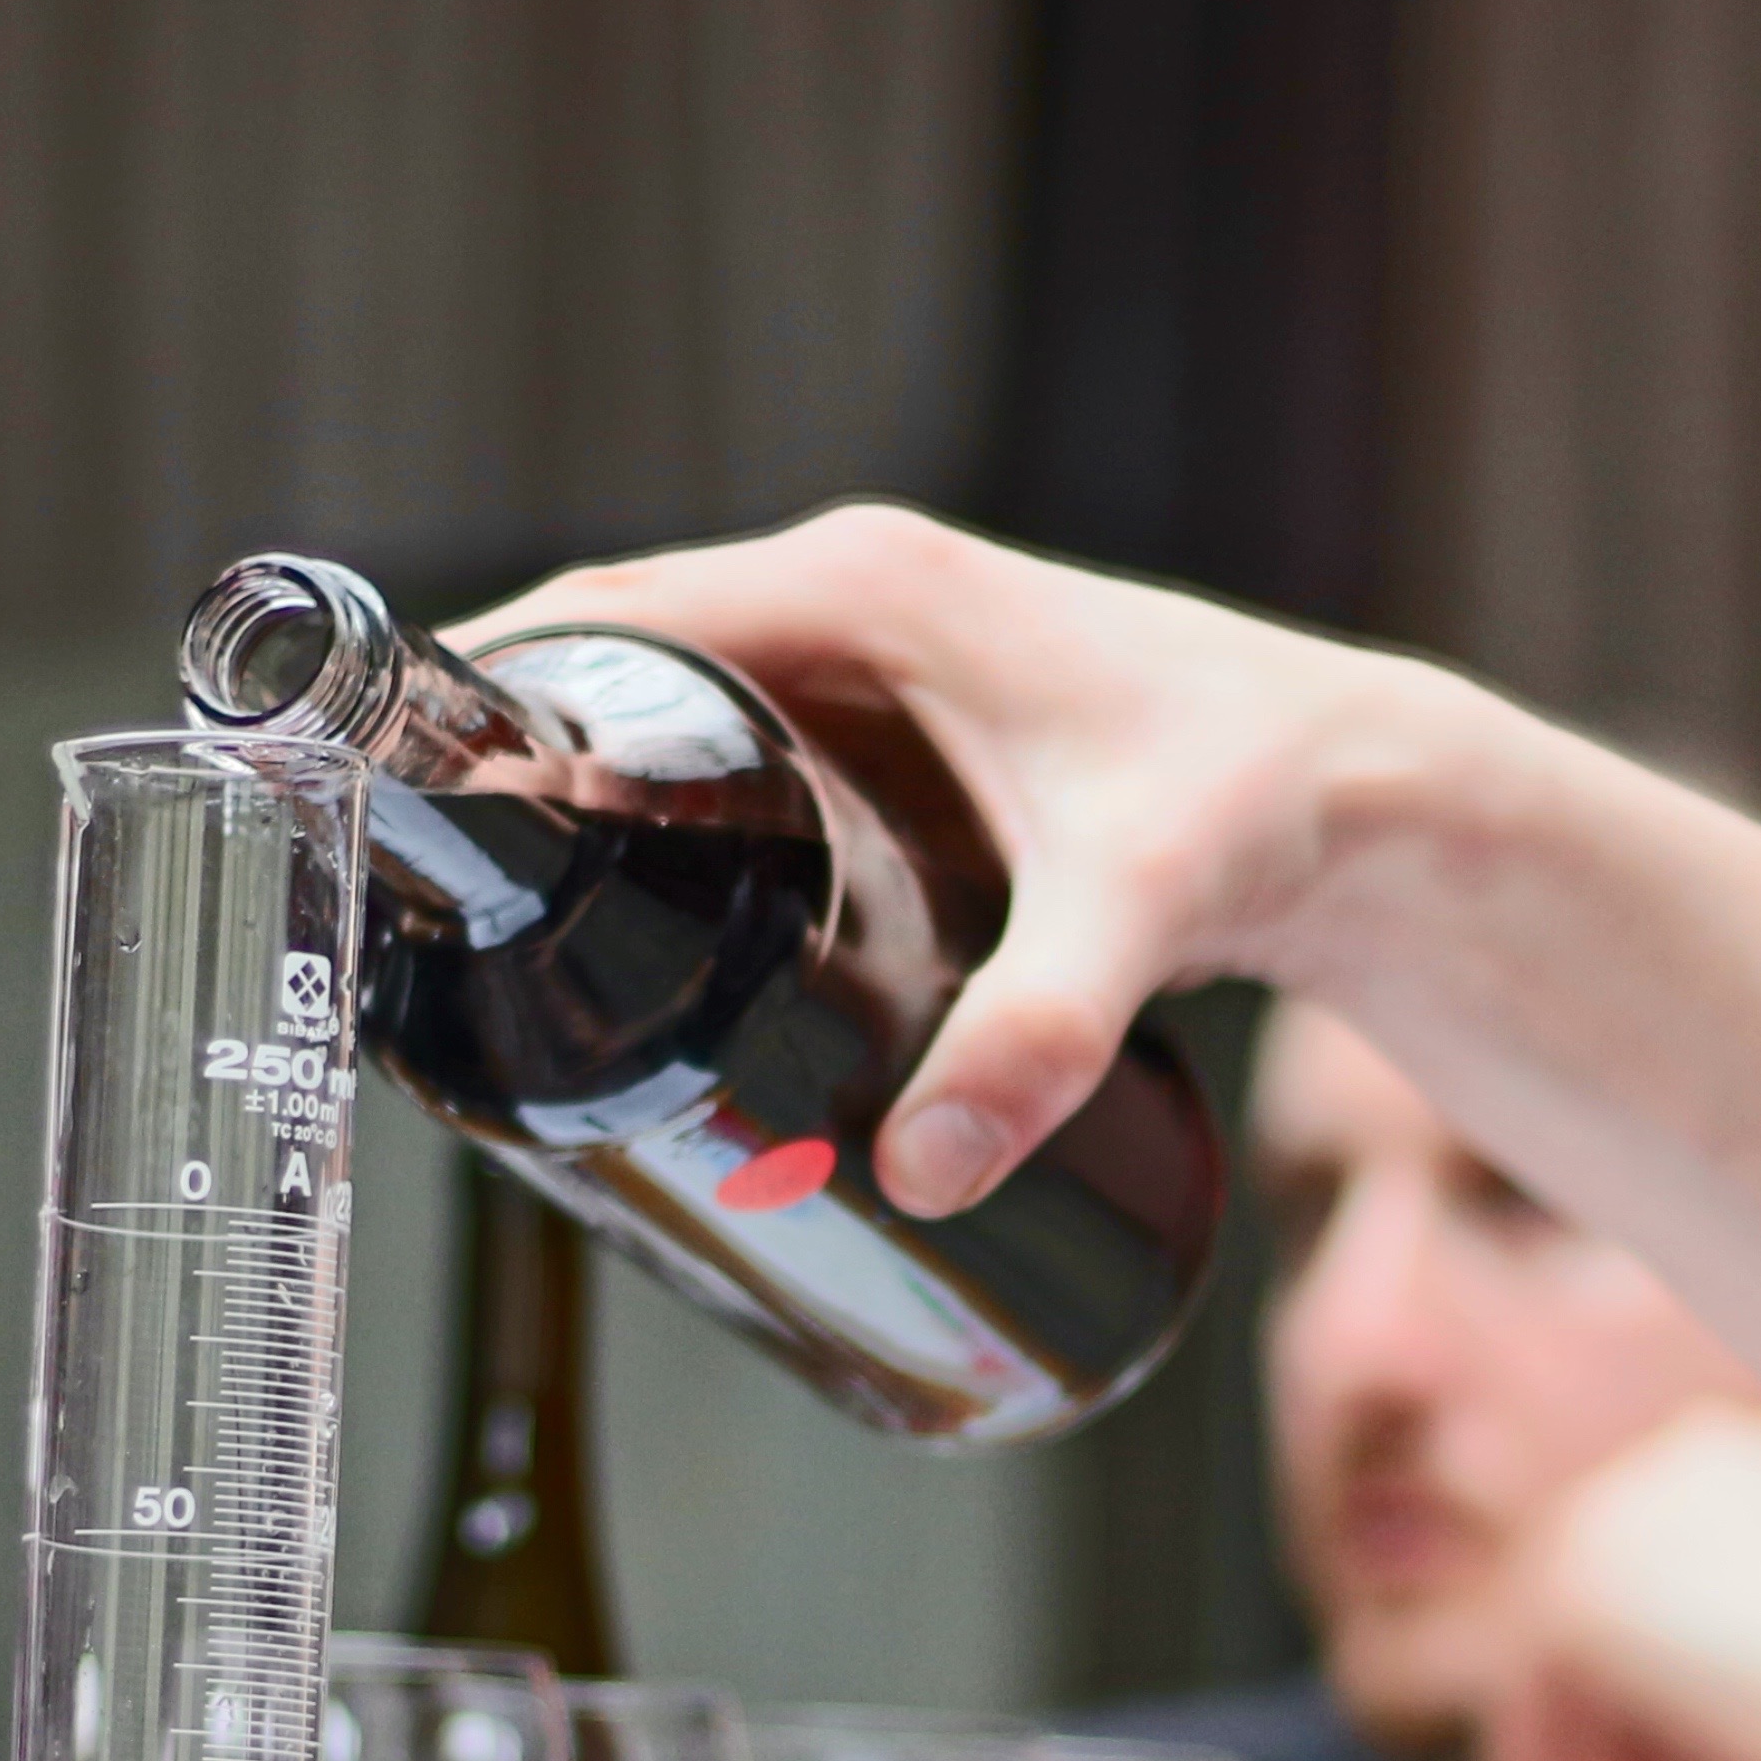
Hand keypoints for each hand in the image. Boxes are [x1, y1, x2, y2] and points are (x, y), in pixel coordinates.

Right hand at [469, 506, 1460, 1213]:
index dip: (488, 692)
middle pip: (612, 664)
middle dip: (508, 766)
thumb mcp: (1136, 913)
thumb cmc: (1261, 801)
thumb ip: (1039, 1040)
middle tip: (423, 908)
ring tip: (484, 930)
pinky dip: (661, 813)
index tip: (391, 794)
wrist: (1369, 796)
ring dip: (575, 793)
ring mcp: (872, 660)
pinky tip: (615, 921)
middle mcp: (850, 600)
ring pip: (668, 711)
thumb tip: (926, 1171)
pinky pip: (732, 749)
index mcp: (862, 589)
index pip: (611, 613)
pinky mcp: (899, 726)